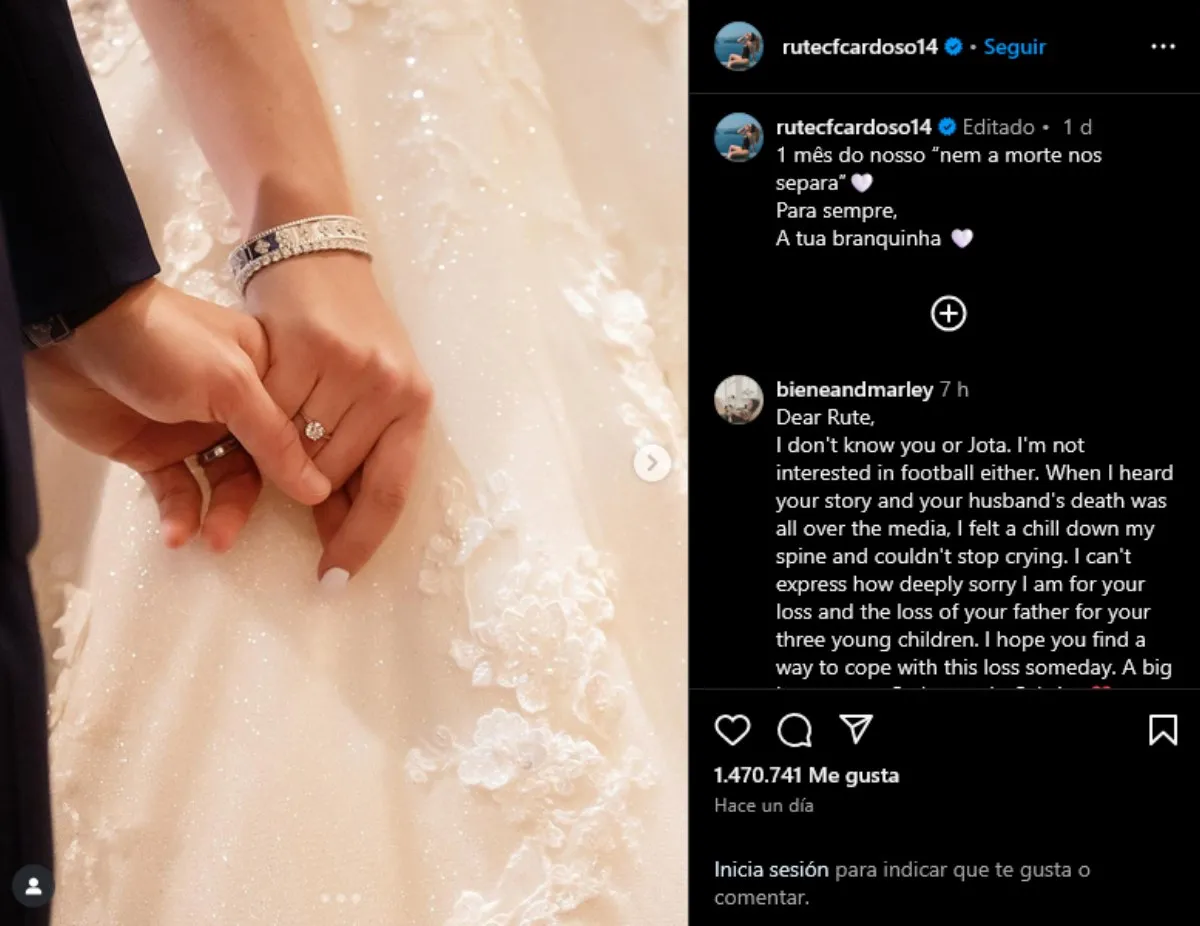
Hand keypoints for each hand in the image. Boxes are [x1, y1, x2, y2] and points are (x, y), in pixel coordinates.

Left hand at [53, 279, 330, 508]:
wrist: (70, 331)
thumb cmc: (165, 342)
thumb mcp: (232, 385)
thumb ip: (275, 439)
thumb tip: (320, 489)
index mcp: (266, 375)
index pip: (302, 429)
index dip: (313, 469)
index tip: (325, 509)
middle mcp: (236, 404)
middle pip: (265, 465)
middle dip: (262, 500)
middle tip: (260, 528)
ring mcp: (194, 429)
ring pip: (224, 483)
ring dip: (221, 513)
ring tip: (213, 539)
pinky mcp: (152, 451)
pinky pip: (177, 492)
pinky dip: (180, 515)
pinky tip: (177, 533)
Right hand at [245, 251, 432, 584]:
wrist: (319, 253)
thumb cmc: (348, 335)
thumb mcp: (373, 391)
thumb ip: (360, 454)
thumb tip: (336, 531)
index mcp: (414, 404)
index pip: (390, 492)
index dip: (359, 541)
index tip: (333, 579)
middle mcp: (391, 386)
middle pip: (333, 476)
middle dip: (305, 491)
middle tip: (284, 488)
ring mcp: (350, 365)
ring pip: (298, 448)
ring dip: (276, 456)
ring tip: (266, 440)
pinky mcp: (306, 345)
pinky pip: (269, 412)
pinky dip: (253, 421)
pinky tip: (249, 407)